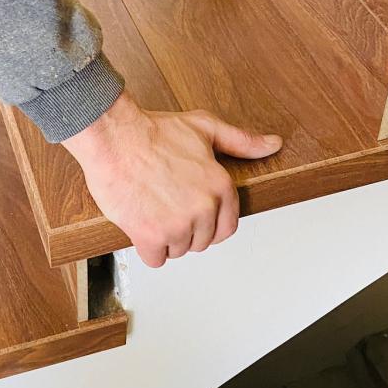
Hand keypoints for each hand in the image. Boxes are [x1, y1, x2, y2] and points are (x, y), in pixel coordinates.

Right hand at [63, 92, 281, 267]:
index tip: (193, 214)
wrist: (115, 136)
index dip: (209, 223)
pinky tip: (141, 225)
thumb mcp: (205, 128)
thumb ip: (242, 141)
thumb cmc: (154, 131)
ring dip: (166, 238)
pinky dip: (147, 247)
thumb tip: (272, 145)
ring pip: (178, 250)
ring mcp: (177, 224)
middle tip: (167, 207)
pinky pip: (156, 259)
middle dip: (186, 229)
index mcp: (220, 187)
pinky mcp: (150, 235)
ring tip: (153, 210)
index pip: (226, 228)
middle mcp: (203, 208)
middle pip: (201, 241)